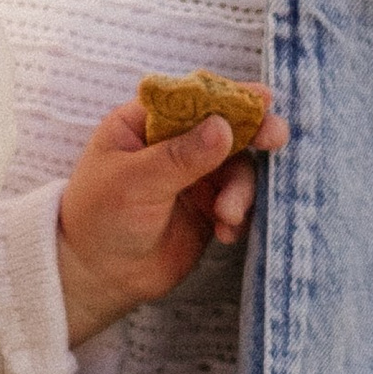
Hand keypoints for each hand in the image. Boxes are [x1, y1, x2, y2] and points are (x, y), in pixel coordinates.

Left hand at [54, 95, 286, 348]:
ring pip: (237, 166)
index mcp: (145, 122)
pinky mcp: (207, 207)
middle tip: (275, 138)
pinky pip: (237, 200)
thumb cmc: (99, 219)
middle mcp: (172, 143)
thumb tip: (224, 127)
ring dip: (241, 189)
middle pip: (224, 126)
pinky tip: (228, 232)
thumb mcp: (135, 182)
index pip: (192, 97)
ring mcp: (192, 175)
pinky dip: (239, 213)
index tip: (262, 100)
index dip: (229, 96)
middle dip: (253, 132)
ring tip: (228, 215)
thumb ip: (180, 156)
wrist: (97, 277)